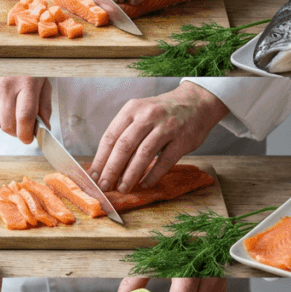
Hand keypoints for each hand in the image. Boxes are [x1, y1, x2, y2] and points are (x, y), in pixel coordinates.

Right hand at [0, 77, 51, 144]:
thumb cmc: (24, 66)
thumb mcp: (41, 81)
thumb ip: (44, 106)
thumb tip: (44, 127)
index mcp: (26, 83)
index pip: (24, 118)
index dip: (26, 134)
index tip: (28, 138)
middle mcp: (6, 86)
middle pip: (8, 126)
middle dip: (16, 130)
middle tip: (21, 123)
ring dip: (4, 121)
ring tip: (9, 106)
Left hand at [89, 84, 228, 192]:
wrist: (196, 103)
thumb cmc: (162, 113)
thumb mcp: (140, 114)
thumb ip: (125, 134)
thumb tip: (106, 164)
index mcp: (132, 109)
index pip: (110, 136)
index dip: (101, 159)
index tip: (93, 176)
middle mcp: (147, 116)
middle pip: (124, 146)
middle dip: (112, 169)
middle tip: (105, 186)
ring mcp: (166, 127)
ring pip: (143, 154)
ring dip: (131, 175)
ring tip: (123, 189)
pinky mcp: (182, 139)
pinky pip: (165, 161)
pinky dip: (153, 175)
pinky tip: (144, 184)